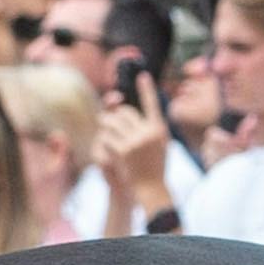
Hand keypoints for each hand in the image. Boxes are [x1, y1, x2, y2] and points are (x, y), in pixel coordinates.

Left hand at [98, 66, 173, 212]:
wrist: (152, 188)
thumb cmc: (155, 166)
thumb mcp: (160, 144)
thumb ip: (150, 127)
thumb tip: (132, 111)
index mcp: (159, 129)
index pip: (152, 104)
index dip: (147, 89)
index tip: (143, 75)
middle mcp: (148, 132)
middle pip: (124, 112)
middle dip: (115, 116)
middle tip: (110, 122)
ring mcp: (135, 140)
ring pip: (111, 122)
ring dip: (105, 126)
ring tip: (107, 133)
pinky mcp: (123, 150)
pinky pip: (106, 136)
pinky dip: (104, 142)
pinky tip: (109, 150)